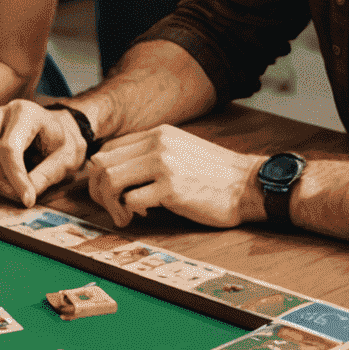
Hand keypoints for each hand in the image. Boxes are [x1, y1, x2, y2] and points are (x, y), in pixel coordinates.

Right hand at [0, 100, 88, 207]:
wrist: (53, 128)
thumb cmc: (61, 141)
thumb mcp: (67, 157)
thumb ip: (48, 173)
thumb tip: (28, 194)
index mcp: (25, 113)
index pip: (10, 148)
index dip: (16, 177)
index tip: (27, 199)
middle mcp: (0, 113)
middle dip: (3, 183)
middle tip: (22, 198)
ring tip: (16, 192)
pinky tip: (6, 183)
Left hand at [87, 126, 264, 229]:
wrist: (249, 185)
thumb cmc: (214, 173)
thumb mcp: (180, 149)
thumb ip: (150, 154)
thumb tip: (117, 171)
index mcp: (156, 134)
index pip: (108, 148)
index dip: (101, 171)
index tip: (110, 189)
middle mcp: (156, 145)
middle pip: (102, 163)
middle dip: (98, 188)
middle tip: (110, 205)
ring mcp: (163, 165)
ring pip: (110, 180)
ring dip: (110, 202)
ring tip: (123, 214)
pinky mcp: (172, 189)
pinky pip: (131, 200)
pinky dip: (129, 211)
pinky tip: (142, 215)